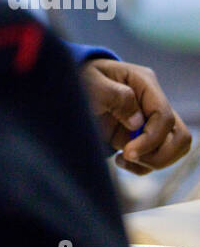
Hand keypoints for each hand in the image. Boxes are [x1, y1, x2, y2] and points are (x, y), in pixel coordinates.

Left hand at [80, 58, 191, 173]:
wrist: (67, 88)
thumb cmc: (81, 80)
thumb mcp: (92, 83)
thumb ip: (117, 97)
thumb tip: (138, 122)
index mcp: (144, 83)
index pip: (164, 116)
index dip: (151, 139)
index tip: (127, 152)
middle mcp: (152, 102)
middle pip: (179, 136)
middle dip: (159, 154)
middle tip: (130, 156)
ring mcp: (149, 121)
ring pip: (174, 149)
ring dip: (153, 162)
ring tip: (124, 158)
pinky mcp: (142, 137)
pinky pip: (156, 158)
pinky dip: (142, 167)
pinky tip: (120, 161)